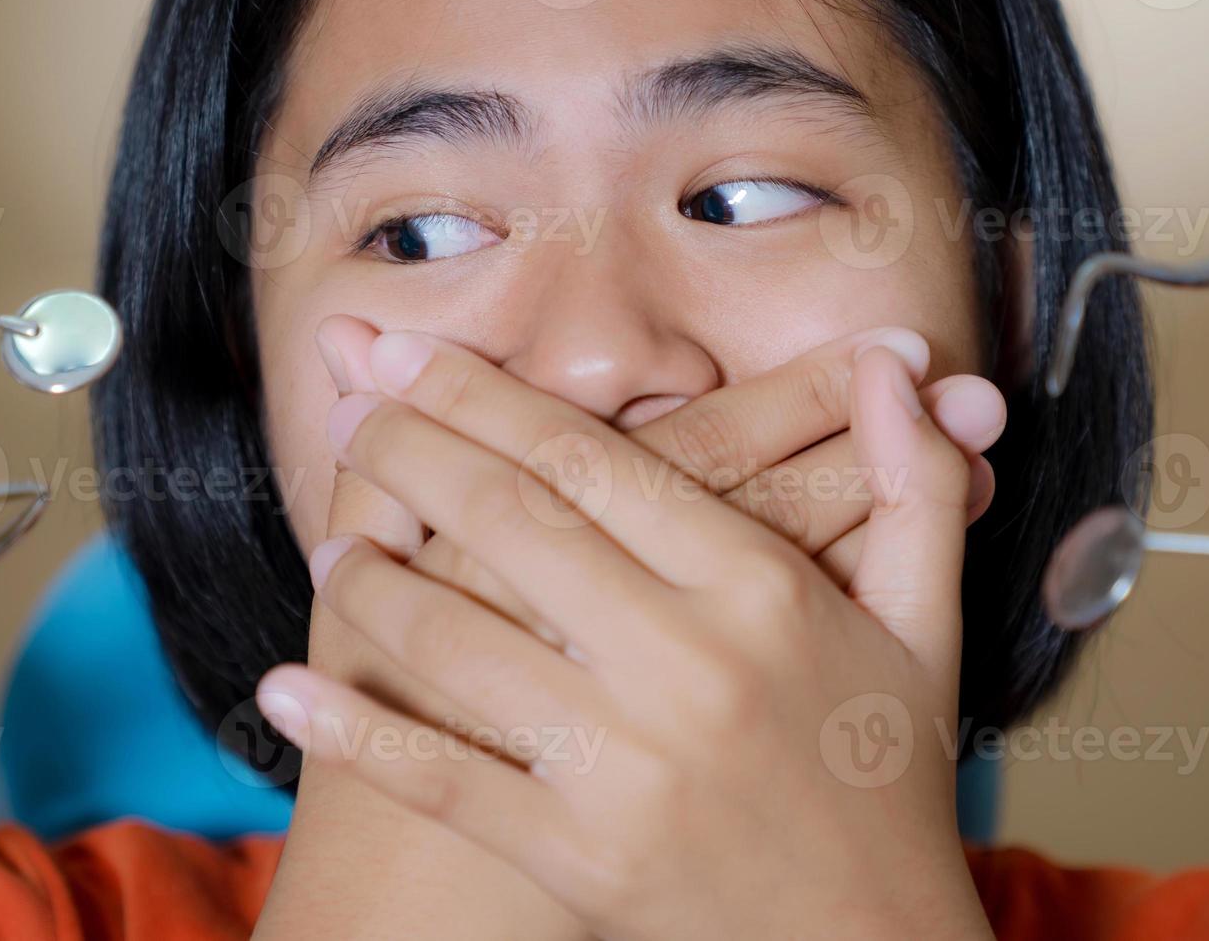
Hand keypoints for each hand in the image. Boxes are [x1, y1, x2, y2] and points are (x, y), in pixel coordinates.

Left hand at [263, 329, 990, 939]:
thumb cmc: (887, 783)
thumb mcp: (924, 629)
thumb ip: (909, 487)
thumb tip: (890, 361)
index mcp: (762, 592)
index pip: (594, 460)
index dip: (480, 394)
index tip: (403, 352)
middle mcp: (689, 665)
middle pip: (511, 522)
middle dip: (409, 450)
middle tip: (346, 408)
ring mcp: (626, 766)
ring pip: (460, 640)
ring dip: (373, 580)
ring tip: (332, 543)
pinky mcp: (578, 857)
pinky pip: (442, 778)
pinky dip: (355, 731)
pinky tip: (284, 689)